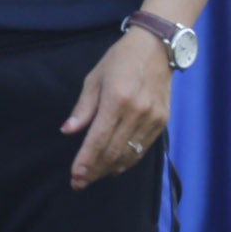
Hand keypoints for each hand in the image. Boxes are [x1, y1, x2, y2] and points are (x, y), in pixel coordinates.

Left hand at [59, 27, 171, 189]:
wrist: (156, 48)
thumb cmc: (120, 60)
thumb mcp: (94, 78)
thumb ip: (83, 108)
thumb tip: (67, 131)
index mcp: (117, 99)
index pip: (98, 139)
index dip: (86, 160)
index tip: (75, 175)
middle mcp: (137, 112)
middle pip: (113, 151)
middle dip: (94, 170)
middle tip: (79, 183)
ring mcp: (153, 118)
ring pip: (129, 154)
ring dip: (109, 169)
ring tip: (93, 178)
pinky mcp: (162, 121)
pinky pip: (143, 149)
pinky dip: (128, 161)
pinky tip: (115, 168)